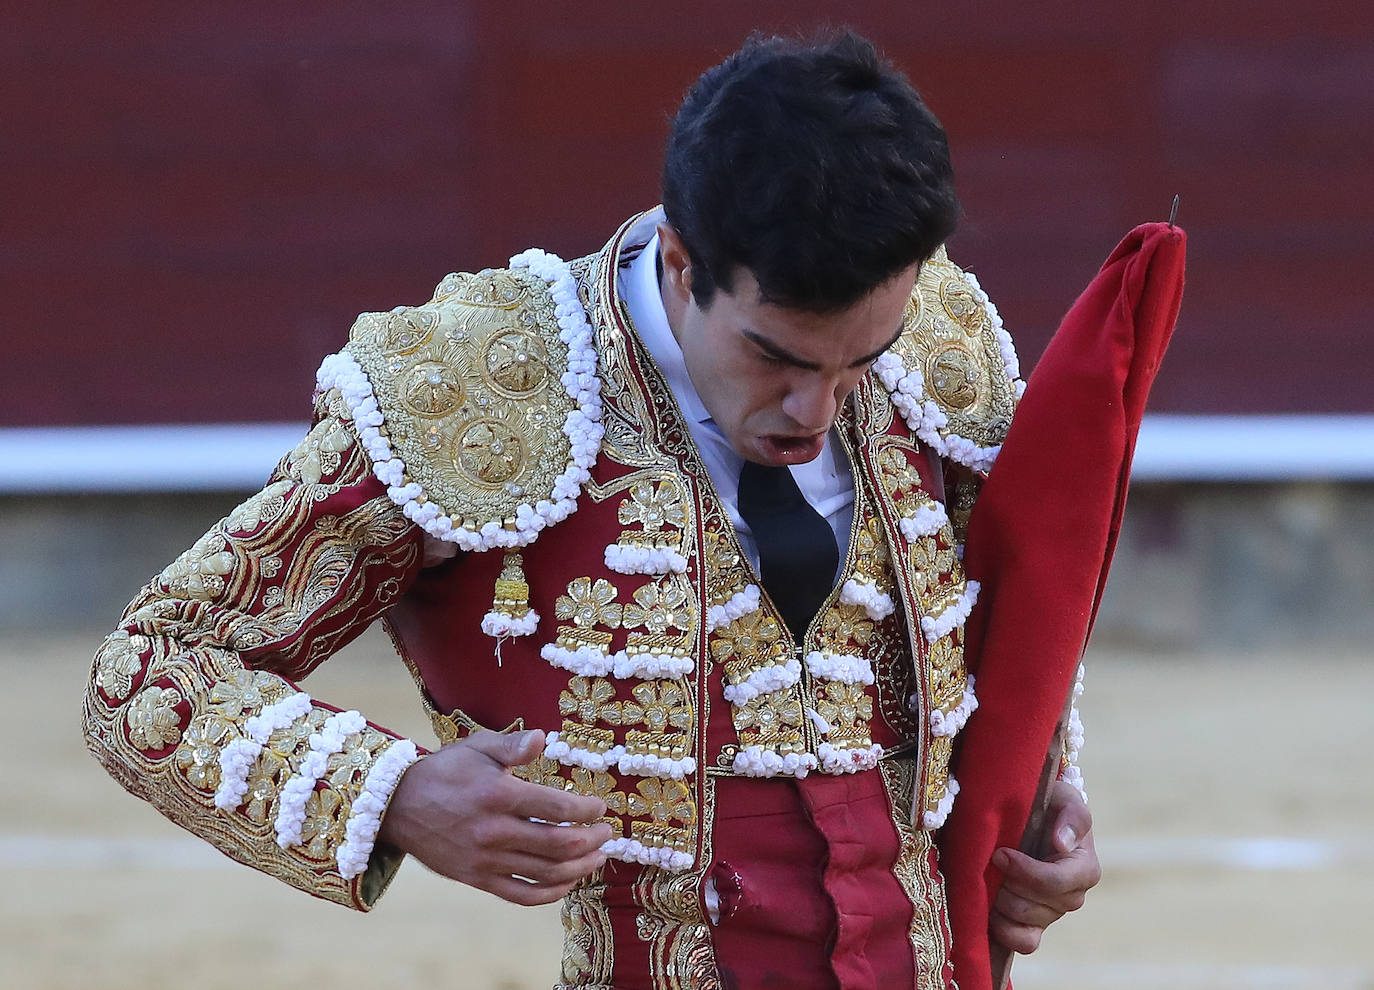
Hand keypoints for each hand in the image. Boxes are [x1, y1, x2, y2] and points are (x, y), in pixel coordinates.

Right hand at [378, 729, 612, 905]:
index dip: (587, 810)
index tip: (600, 808)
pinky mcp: (477, 879)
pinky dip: (551, 894)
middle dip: (591, 839)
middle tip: (606, 833)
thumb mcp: (477, 747)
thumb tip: (543, 738)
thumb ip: (513, 745)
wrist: (398, 805)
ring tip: (597, 857)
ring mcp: (486, 859)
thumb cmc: (445, 771)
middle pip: (559, 844)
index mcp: (498, 794)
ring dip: (580, 868)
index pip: (557, 808)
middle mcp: (494, 830)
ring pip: (546, 873)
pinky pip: (521, 895)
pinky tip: (567, 882)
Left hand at [989, 779, 1100, 953]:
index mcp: (1084, 869)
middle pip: (1033, 906)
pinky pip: (1024, 943)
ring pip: (1023, 923)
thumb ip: (1071, 817)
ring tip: (991, 878)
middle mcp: (1072, 897)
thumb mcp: (1065, 800)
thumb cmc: (1052, 805)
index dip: (1023, 871)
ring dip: (1000, 902)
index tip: (1000, 853)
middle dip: (1006, 884)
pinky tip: (989, 909)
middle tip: (992, 861)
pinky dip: (1004, 931)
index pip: (1054, 883)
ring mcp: (1052, 914)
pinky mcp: (1034, 925)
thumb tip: (1061, 842)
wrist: (1035, 816)